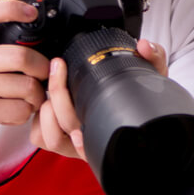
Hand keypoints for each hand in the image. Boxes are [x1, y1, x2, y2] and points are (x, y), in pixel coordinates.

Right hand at [0, 0, 49, 164]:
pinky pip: (19, 109)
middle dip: (41, 68)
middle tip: (43, 75)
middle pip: (21, 56)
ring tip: (28, 99)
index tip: (31, 13)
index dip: (13, 8)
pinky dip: (24, 114)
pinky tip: (15, 113)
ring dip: (35, 96)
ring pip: (25, 86)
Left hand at [30, 38, 168, 160]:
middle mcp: (91, 147)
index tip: (80, 121)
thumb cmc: (141, 99)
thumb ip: (154, 58)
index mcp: (109, 139)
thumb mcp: (153, 78)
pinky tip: (49, 97)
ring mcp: (72, 146)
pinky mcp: (57, 139)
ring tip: (56, 81)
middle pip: (65, 131)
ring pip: (48, 138)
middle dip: (59, 93)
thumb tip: (145, 46)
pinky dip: (39, 118)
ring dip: (47, 108)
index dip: (81, 142)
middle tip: (60, 65)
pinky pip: (39, 136)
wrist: (135, 111)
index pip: (89, 148)